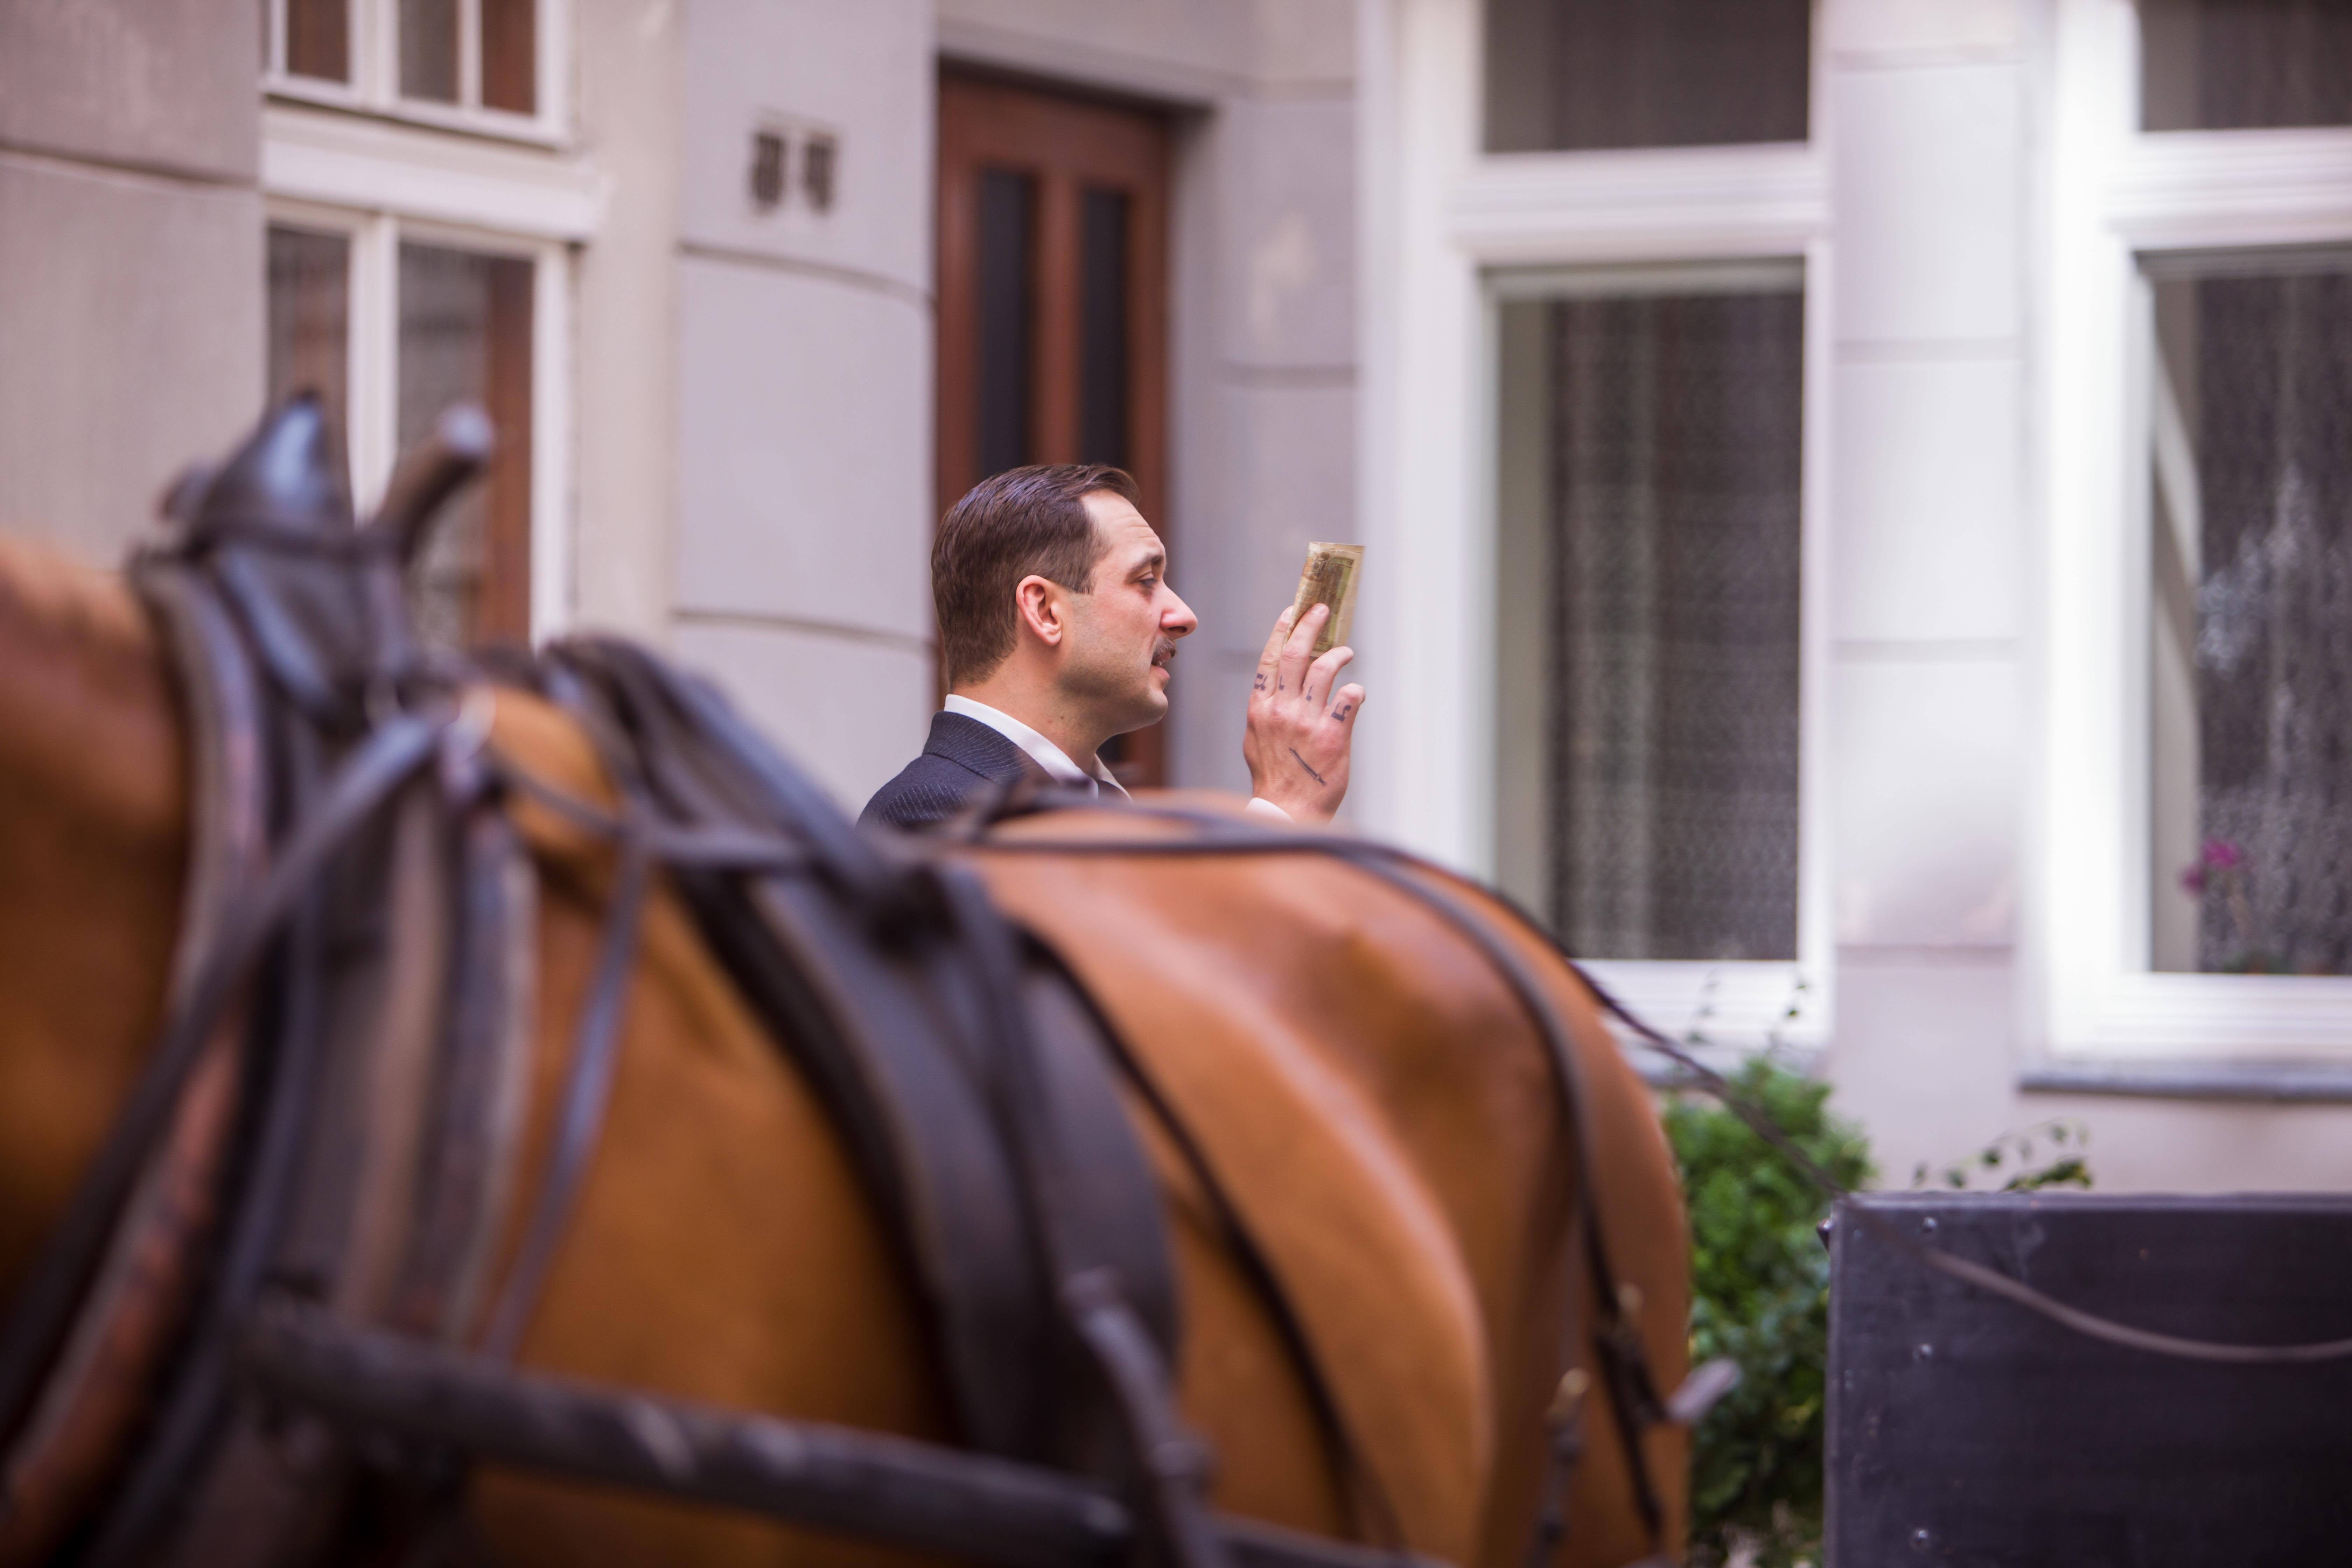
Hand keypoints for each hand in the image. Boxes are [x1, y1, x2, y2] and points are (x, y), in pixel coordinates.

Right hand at [1242, 603, 1364, 824]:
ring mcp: (1307, 723)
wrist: (1286, 812)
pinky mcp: (1333, 736)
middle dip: (1311, 625)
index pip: (1270, 660)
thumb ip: (1266, 711)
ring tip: (1346, 652)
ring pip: (1325, 670)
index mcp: (1260, 709)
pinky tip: (1356, 693)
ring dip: (1339, 655)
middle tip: (1323, 609)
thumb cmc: (1274, 777)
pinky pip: (1348, 699)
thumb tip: (1275, 690)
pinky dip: (1355, 690)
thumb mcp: (1256, 740)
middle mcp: (1281, 711)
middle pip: (1297, 655)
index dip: (1282, 631)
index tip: (1292, 611)